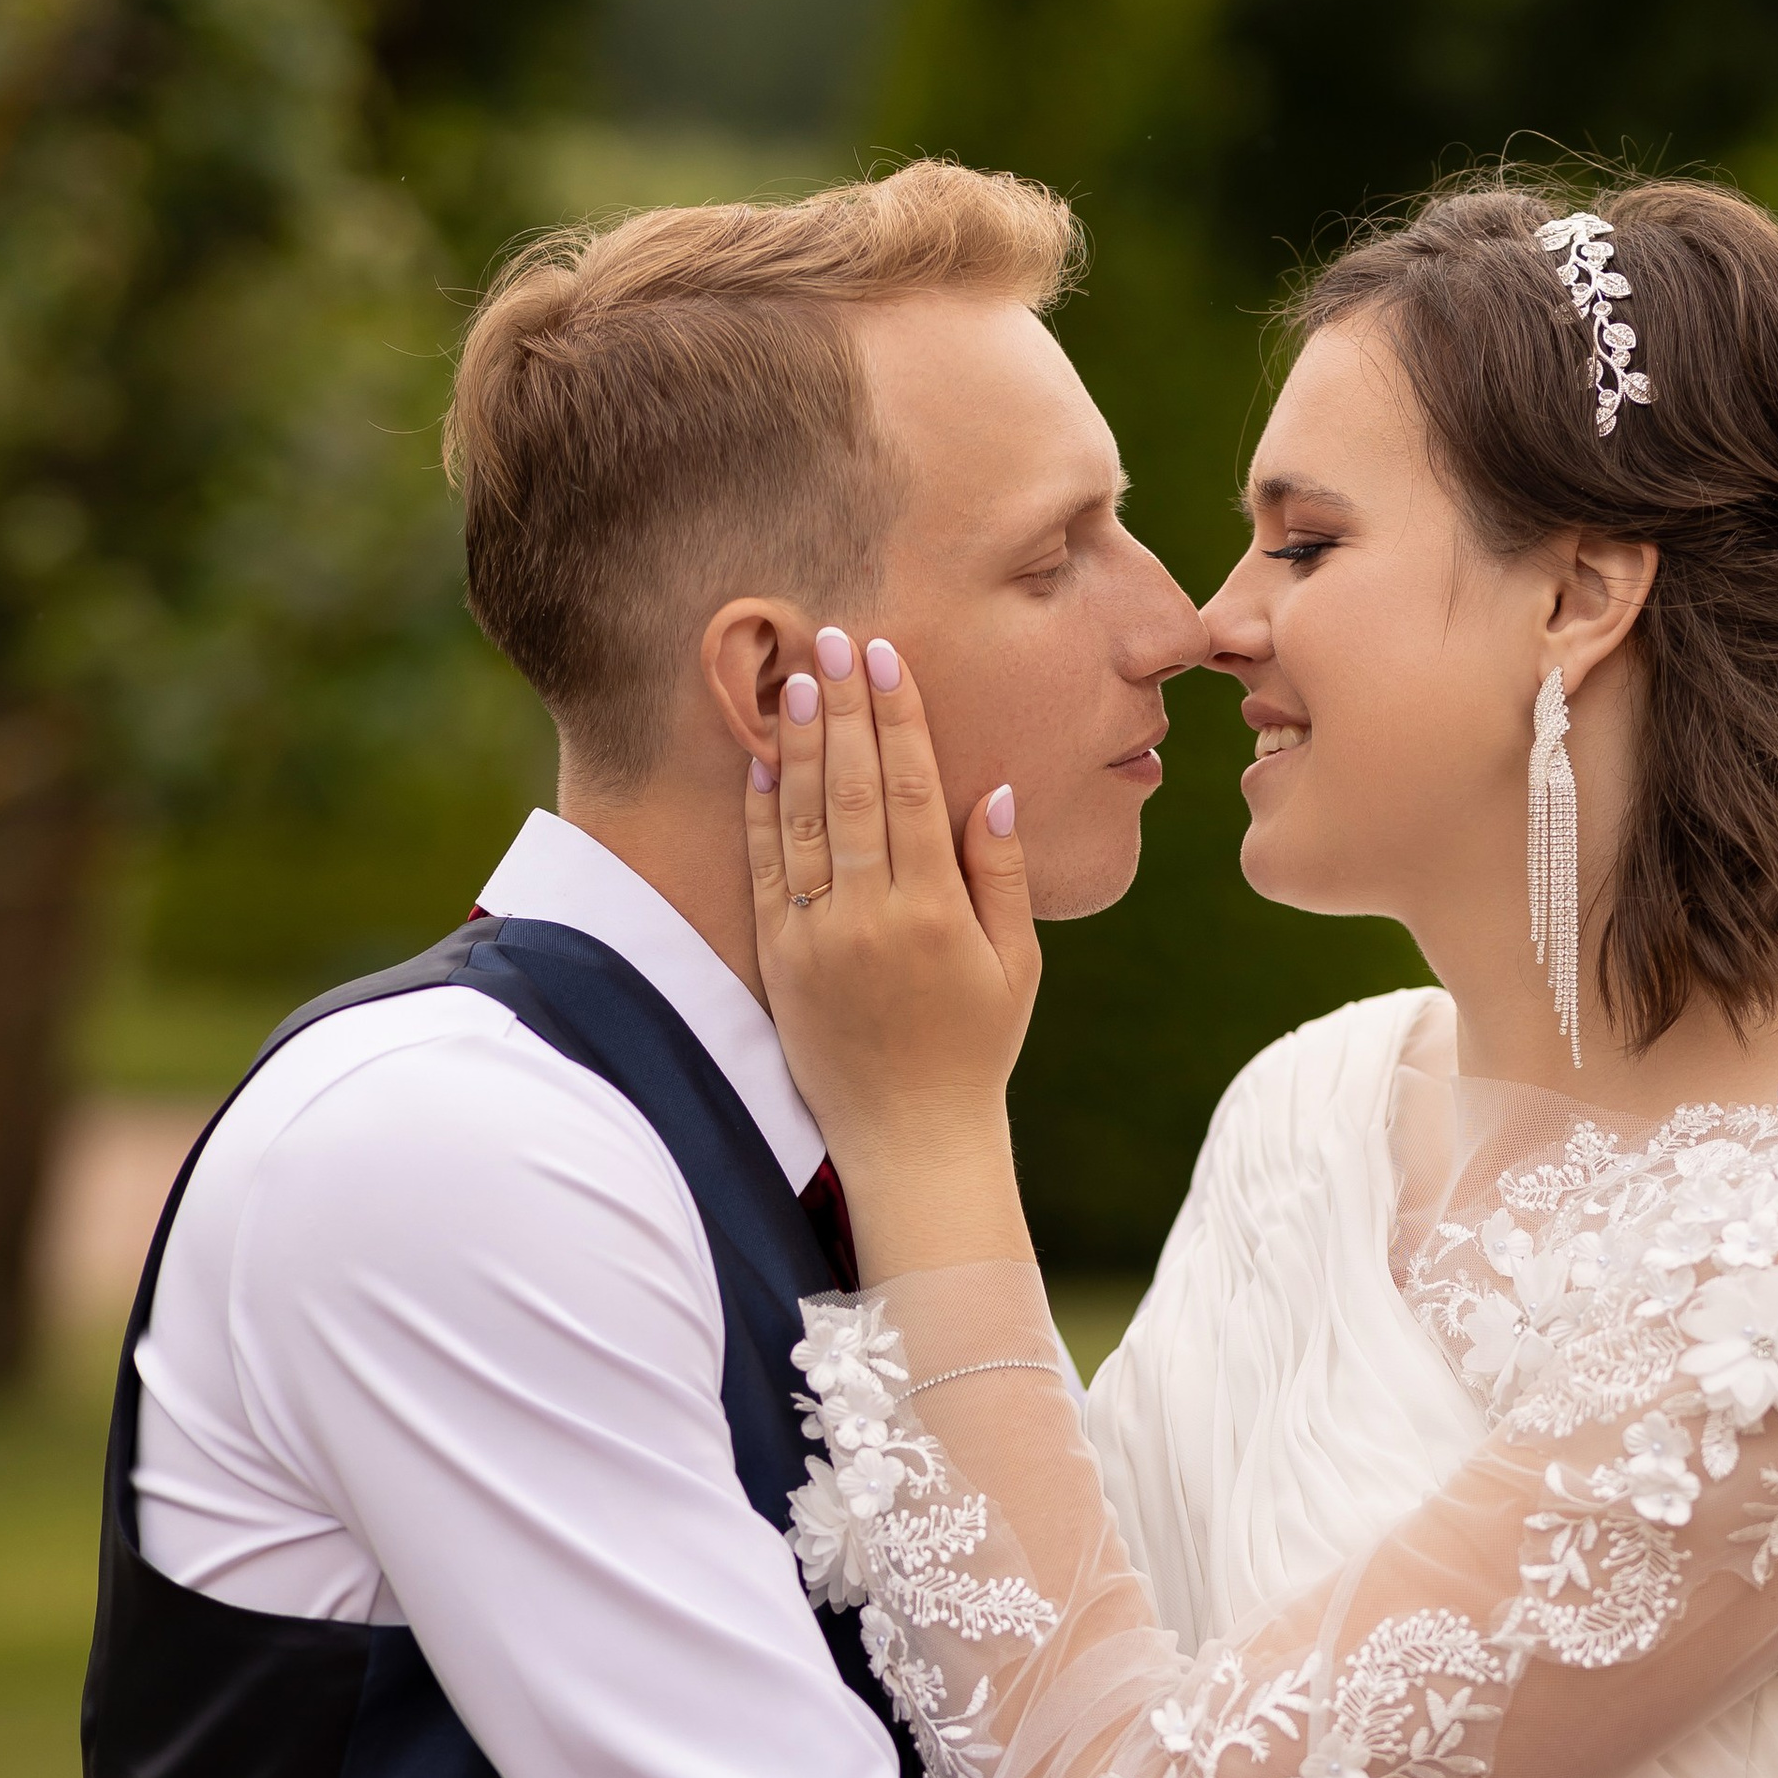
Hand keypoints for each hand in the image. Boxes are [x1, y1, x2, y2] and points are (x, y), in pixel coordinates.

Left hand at [743, 626, 1040, 1271]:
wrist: (908, 1139)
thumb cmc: (975, 1050)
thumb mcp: (1016, 966)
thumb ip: (1001, 876)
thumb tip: (992, 792)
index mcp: (935, 914)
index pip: (911, 791)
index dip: (898, 718)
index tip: (887, 658)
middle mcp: (869, 919)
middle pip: (853, 790)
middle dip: (845, 708)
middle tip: (835, 638)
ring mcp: (816, 939)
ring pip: (802, 821)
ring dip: (799, 745)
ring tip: (796, 679)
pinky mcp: (779, 961)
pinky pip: (765, 872)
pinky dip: (762, 813)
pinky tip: (764, 761)